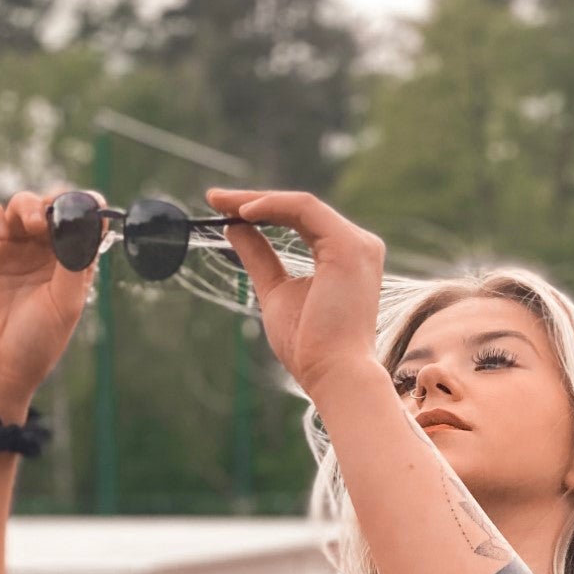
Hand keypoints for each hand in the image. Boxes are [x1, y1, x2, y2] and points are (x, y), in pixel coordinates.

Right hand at [0, 186, 102, 410]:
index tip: (92, 203)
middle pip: (50, 207)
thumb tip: (91, 216)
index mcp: (66, 264)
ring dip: (27, 206)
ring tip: (32, 225)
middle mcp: (38, 254)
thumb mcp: (66, 303)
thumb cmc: (35, 344)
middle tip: (55, 214)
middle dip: (55, 201)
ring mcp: (5, 250)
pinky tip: (2, 232)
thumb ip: (78, 260)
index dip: (86, 207)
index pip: (80, 223)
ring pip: (19, 206)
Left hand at [205, 187, 383, 400]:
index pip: (299, 221)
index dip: (261, 212)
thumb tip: (234, 228)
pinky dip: (271, 206)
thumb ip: (259, 257)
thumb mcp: (275, 291)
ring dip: (257, 199)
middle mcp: (358, 244)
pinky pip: (303, 209)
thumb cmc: (309, 346)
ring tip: (221, 202)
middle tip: (214, 198)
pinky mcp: (348, 245)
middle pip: (299, 209)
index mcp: (344, 257)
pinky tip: (242, 212)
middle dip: (253, 200)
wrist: (333, 374)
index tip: (224, 210)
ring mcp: (357, 243)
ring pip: (300, 204)